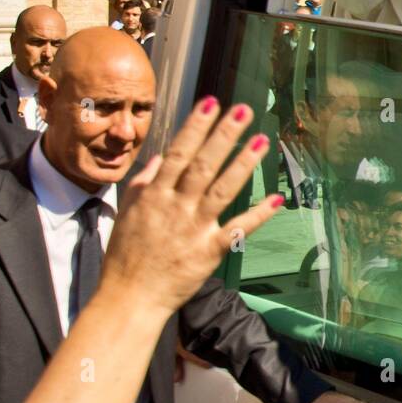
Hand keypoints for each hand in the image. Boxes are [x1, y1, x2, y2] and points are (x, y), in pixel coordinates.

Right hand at [99, 98, 278, 318]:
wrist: (129, 299)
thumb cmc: (126, 255)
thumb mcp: (128, 212)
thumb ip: (145, 182)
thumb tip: (160, 156)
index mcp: (155, 196)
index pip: (178, 153)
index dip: (195, 127)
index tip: (211, 102)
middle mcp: (175, 208)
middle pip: (203, 166)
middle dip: (224, 136)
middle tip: (244, 110)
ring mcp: (193, 230)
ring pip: (222, 191)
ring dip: (243, 165)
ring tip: (262, 140)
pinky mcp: (208, 252)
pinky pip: (236, 230)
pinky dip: (257, 215)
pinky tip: (276, 198)